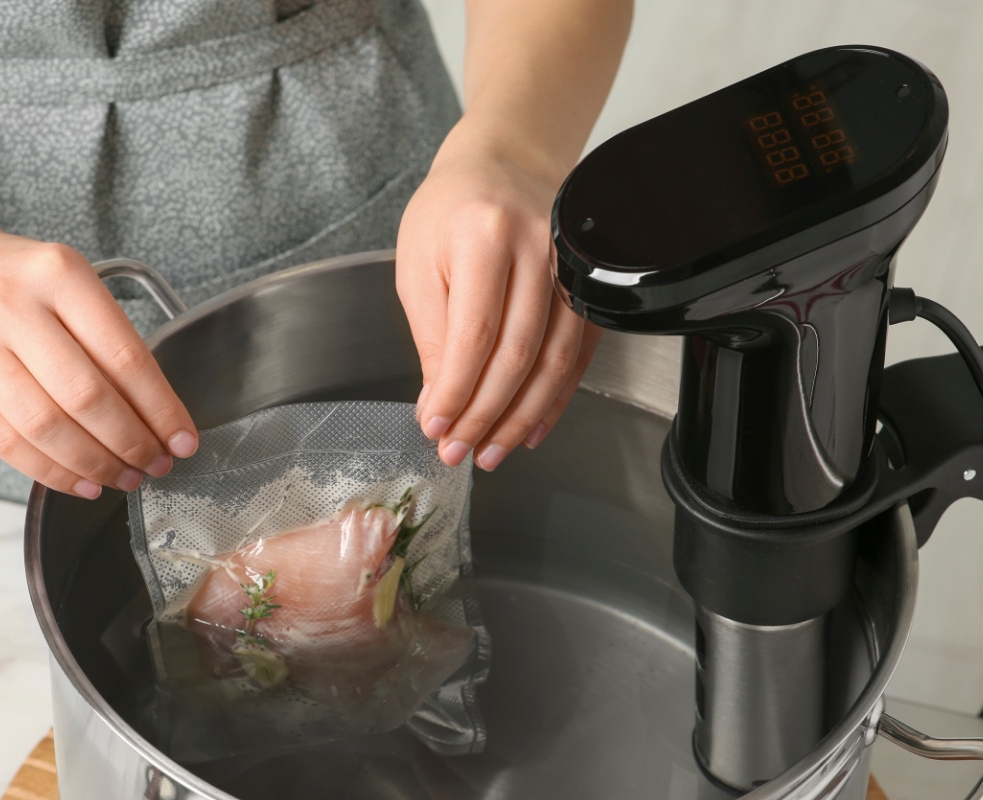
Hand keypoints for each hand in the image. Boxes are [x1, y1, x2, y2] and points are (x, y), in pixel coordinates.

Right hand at [0, 231, 196, 497]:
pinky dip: (51, 471)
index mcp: (59, 273)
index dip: (161, 410)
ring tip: (124, 477)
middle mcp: (11, 304)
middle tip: (156, 464)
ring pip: (45, 426)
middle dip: (131, 442)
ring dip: (94, 463)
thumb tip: (159, 419)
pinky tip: (82, 480)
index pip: (125, 356)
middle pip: (86, 396)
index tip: (183, 440)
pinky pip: (6, 442)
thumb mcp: (72, 287)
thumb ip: (110, 342)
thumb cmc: (21, 285)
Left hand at [396, 141, 600, 471]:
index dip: (456, 391)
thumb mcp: (420, 265)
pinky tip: (531, 428)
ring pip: (555, 361)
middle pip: (518, 353)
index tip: (435, 426)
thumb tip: (440, 405)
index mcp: (486, 235)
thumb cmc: (452, 210)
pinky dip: (555, 399)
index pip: (474, 334)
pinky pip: (578, 354)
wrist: (502, 165)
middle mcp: (539, 248)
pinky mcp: (589, 286)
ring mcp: (572, 268)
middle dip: (486, 415)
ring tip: (493, 451)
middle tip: (460, 451)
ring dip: (523, 417)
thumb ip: (433, 336)